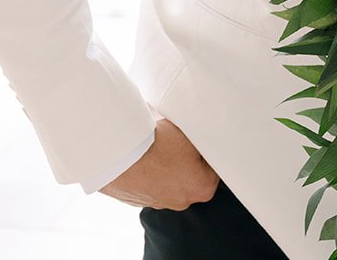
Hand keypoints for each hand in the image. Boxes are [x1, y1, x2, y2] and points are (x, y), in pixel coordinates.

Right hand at [100, 119, 218, 209]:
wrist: (120, 155)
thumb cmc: (158, 144)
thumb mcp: (190, 133)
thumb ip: (203, 138)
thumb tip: (207, 134)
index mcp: (202, 187)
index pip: (215, 167)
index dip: (209, 151)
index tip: (202, 140)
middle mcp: (182, 201)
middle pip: (193, 176)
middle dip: (189, 160)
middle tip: (180, 141)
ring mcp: (159, 203)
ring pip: (170, 180)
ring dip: (168, 166)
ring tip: (159, 148)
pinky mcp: (139, 200)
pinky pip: (151, 183)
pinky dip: (150, 172)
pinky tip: (145, 157)